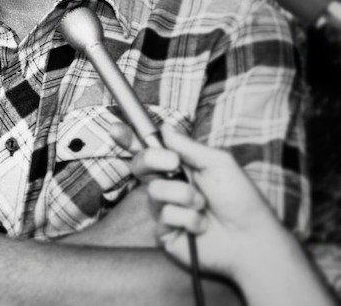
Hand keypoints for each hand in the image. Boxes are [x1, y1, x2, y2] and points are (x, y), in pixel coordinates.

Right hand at [109, 123, 290, 277]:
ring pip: (154, 191)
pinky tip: (202, 226)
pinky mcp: (165, 231)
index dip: (129, 139)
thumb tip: (164, 128)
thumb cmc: (242, 200)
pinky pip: (165, 215)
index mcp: (182, 166)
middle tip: (173, 163)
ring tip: (204, 206)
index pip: (150, 149)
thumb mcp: (219, 163)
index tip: (116, 129)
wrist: (251, 239)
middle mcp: (170, 185)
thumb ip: (188, 146)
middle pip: (140, 165)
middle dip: (153, 160)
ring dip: (183, 196)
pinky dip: (188, 218)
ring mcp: (165, 208)